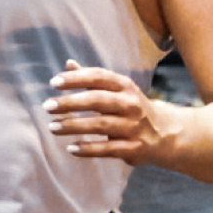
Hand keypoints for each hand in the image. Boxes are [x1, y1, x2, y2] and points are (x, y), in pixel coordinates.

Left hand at [43, 66, 167, 165]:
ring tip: (53, 127)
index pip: (99, 77)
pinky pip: (108, 148)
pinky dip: (88, 149)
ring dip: (74, 126)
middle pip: (98, 100)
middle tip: (48, 106)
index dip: (76, 79)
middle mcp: (131, 104)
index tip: (54, 83)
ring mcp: (133, 127)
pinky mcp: (134, 148)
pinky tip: (71, 148)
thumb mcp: (117, 90)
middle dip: (70, 103)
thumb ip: (93, 79)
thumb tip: (68, 64)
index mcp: (125, 86)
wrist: (165, 134)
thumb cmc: (132, 109)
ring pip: (100, 125)